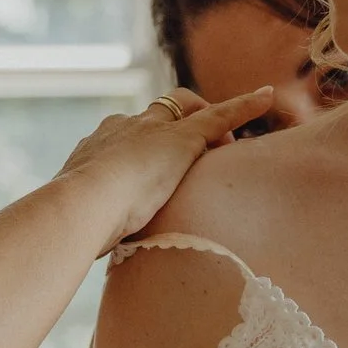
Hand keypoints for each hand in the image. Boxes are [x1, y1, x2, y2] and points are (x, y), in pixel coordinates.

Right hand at [55, 87, 273, 251]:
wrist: (82, 204)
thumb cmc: (80, 221)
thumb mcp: (87, 217)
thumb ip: (98, 224)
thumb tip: (101, 248)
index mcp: (98, 146)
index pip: (126, 135)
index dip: (145, 145)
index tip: (155, 167)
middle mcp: (123, 127)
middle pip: (159, 116)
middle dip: (179, 128)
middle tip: (197, 158)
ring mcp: (154, 130)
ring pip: (189, 116)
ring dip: (209, 131)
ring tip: (227, 154)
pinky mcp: (183, 138)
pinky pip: (221, 116)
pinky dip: (245, 107)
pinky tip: (267, 99)